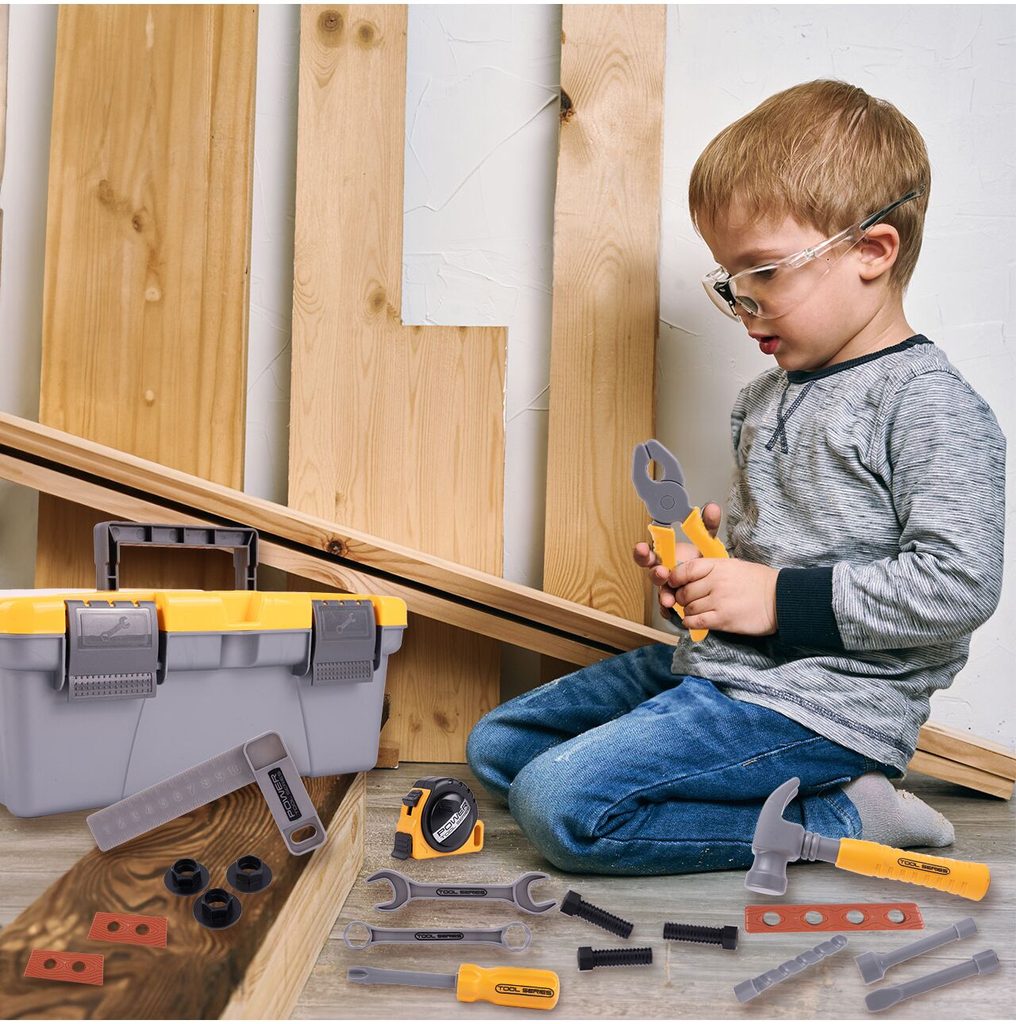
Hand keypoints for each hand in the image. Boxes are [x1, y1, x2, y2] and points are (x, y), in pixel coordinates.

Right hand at [633, 503, 722, 619]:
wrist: (717, 582)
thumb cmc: (705, 562)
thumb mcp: (707, 542)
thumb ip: (706, 526)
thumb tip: (711, 508)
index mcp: (666, 557)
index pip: (648, 553)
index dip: (642, 552)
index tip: (642, 548)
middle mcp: (664, 574)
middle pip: (653, 574)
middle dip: (655, 573)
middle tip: (661, 572)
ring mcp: (669, 591)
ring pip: (661, 594)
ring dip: (664, 596)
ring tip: (669, 599)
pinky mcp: (676, 607)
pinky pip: (669, 611)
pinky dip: (671, 612)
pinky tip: (674, 612)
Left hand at [665, 557, 778, 635]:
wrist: (780, 599)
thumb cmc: (758, 582)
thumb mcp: (733, 566)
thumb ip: (711, 569)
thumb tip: (689, 575)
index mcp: (717, 566)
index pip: (685, 569)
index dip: (675, 578)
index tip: (674, 583)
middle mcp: (715, 582)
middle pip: (684, 592)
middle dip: (682, 598)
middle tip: (689, 601)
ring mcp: (718, 601)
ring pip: (688, 608)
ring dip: (689, 611)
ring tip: (698, 611)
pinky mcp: (723, 620)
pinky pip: (696, 622)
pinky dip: (690, 623)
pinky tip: (695, 621)